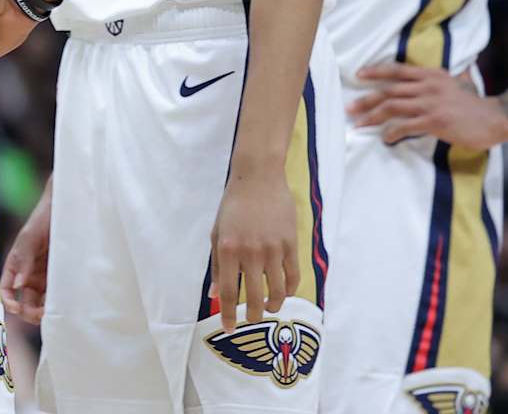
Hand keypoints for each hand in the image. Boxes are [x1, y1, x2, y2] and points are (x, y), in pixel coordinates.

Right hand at [1, 186, 51, 322]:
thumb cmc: (42, 220)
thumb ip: (23, 262)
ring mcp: (43, 278)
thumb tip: (17, 286)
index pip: (6, 289)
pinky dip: (55, 305)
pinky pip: (54, 296)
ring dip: (42, 312)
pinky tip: (60, 306)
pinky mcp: (58, 279)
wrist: (64, 210)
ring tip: (51, 312)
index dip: (8, 301)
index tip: (16, 308)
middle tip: (39, 314)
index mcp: (14, 266)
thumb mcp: (29, 239)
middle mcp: (27, 275)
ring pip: (38, 303)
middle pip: (23, 302)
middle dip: (28, 311)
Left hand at [209, 171, 296, 331]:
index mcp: (228, 250)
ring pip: (278, 291)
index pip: (229, 293)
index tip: (229, 329)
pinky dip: (289, 290)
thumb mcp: (217, 234)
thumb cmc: (233, 206)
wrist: (258, 178)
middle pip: (255, 297)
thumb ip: (217, 266)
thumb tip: (214, 296)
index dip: (229, 315)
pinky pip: (293, 276)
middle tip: (252, 320)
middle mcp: (251, 252)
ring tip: (269, 308)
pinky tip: (283, 292)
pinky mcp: (291, 244)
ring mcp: (273, 249)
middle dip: (254, 316)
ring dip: (273, 305)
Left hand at [349, 63, 507, 148]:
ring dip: (372, 117)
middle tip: (349, 107)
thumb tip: (419, 81)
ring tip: (359, 124)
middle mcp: (427, 86)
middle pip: (389, 91)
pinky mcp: (434, 121)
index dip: (376, 71)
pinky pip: (405, 126)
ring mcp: (430, 103)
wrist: (494, 117)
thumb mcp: (454, 82)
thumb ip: (435, 81)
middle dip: (366, 99)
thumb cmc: (473, 103)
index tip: (359, 75)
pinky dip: (391, 132)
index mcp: (431, 75)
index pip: (397, 70)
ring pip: (392, 107)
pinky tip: (384, 138)